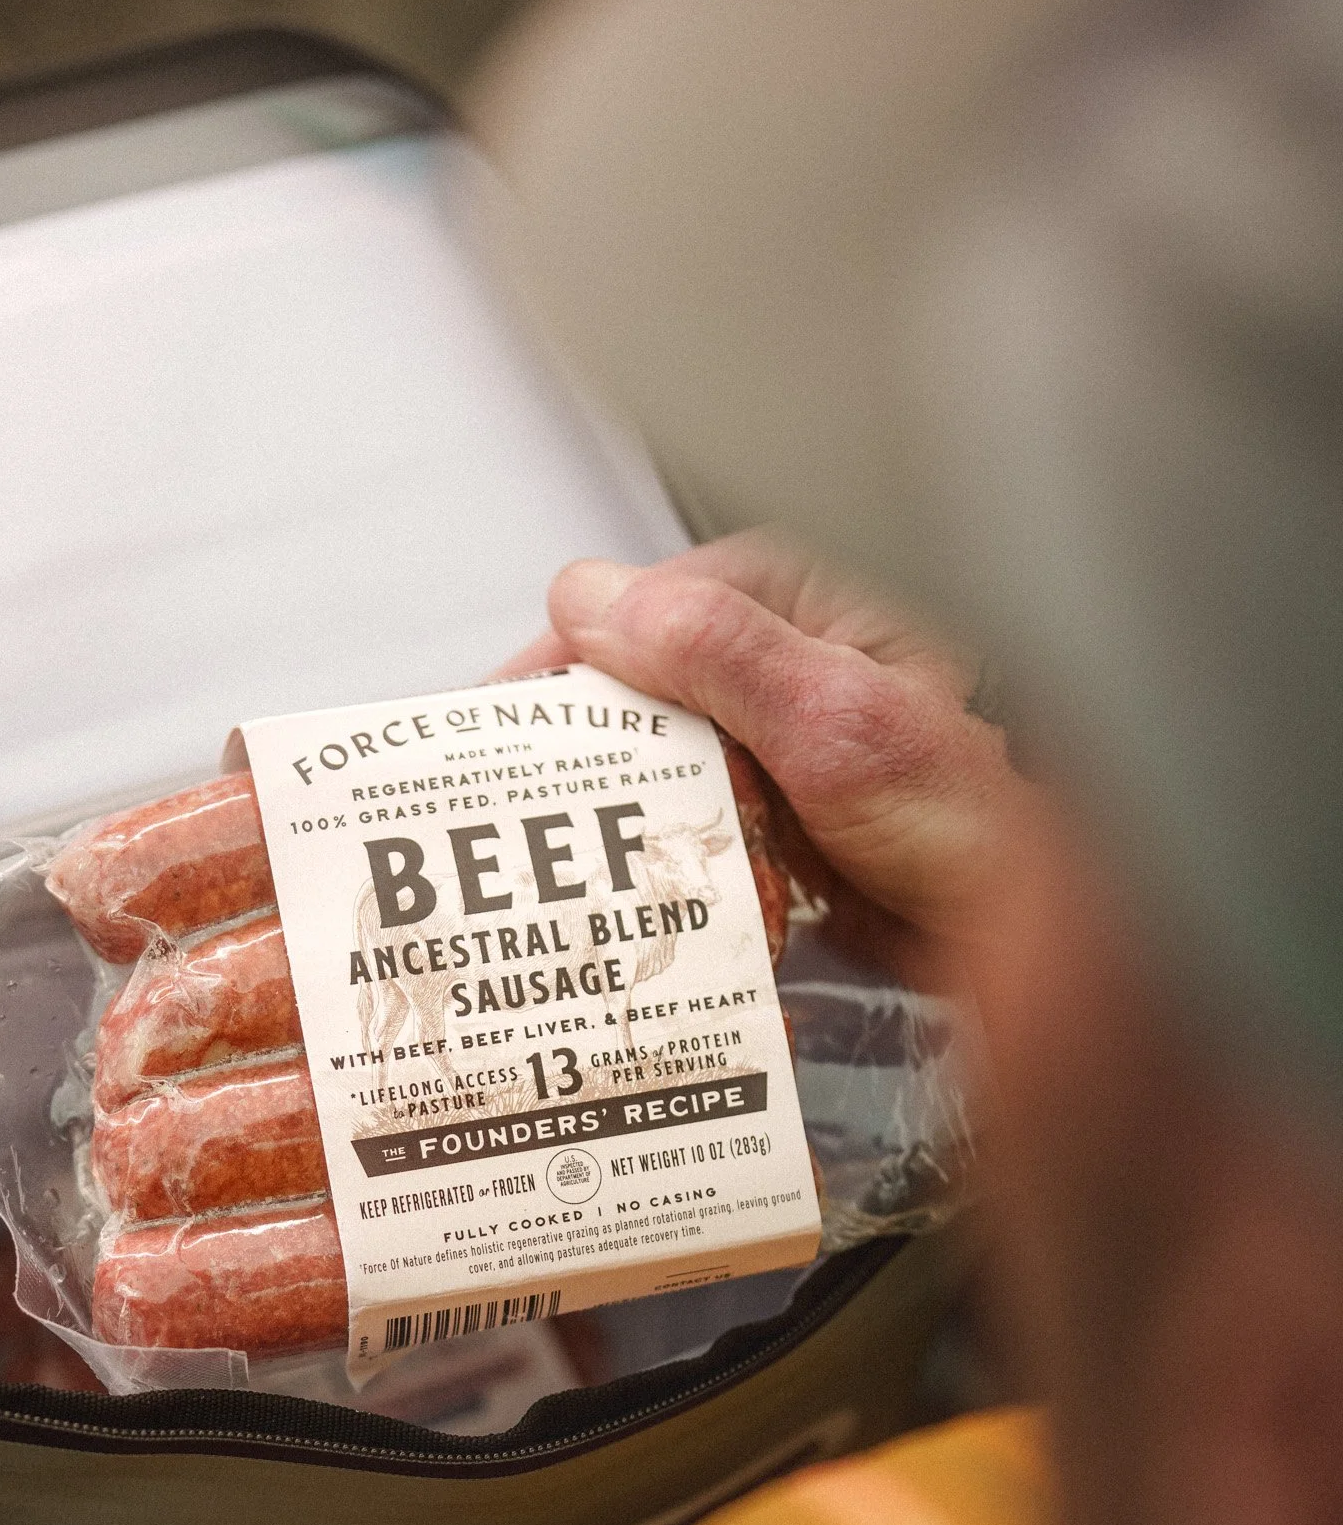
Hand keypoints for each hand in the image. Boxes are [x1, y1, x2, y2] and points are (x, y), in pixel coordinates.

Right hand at [500, 531, 1018, 959]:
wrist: (1025, 928)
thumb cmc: (977, 816)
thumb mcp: (839, 721)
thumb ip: (718, 653)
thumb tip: (598, 599)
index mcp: (800, 596)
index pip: (639, 608)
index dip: (561, 667)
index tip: (500, 729)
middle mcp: (782, 656)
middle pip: (637, 687)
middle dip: (578, 747)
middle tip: (512, 806)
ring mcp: (777, 736)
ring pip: (654, 758)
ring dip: (611, 809)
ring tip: (549, 858)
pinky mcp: (777, 811)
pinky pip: (687, 822)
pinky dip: (655, 855)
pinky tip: (626, 889)